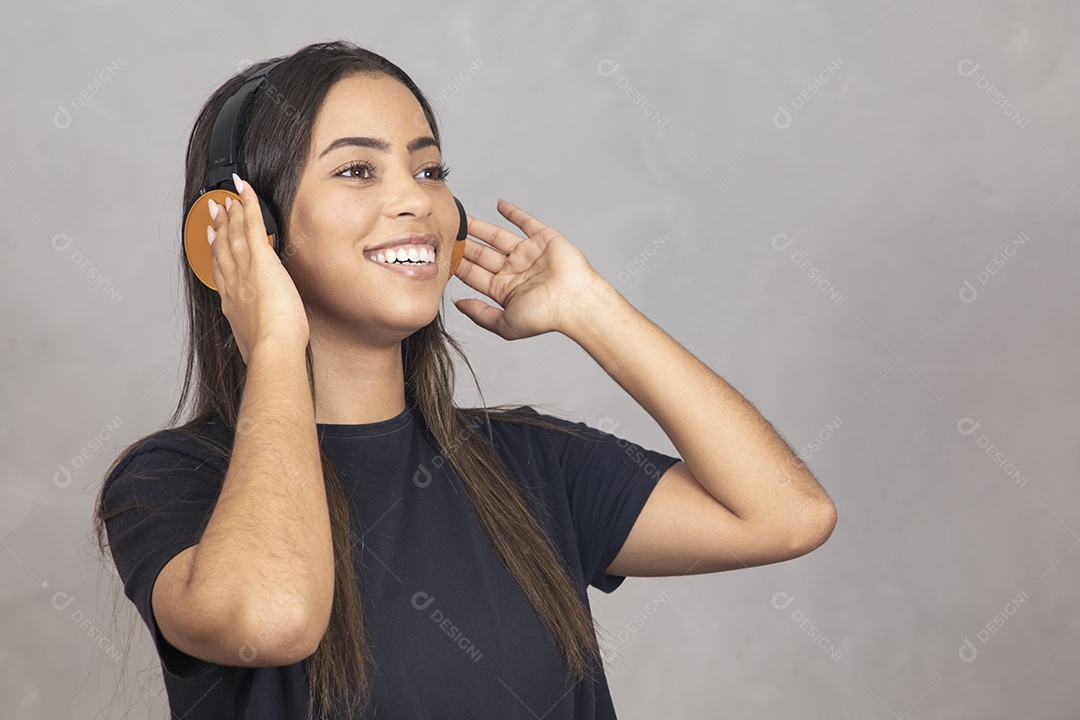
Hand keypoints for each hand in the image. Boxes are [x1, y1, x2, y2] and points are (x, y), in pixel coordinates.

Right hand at [207, 173, 308, 362]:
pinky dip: (248, 204)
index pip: (221, 270)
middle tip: (213, 210)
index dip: (215, 251)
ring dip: (230, 213)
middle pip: (222, 248)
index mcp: (232, 302)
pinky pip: (253, 224)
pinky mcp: (261, 258)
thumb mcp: (257, 340)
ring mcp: (245, 268)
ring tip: (225, 199)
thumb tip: (265, 337)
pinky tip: (244, 190)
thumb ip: (257, 331)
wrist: (272, 347)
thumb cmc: (270, 350)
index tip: (211, 239)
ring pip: (234, 234)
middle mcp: (234, 282)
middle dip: (217, 227)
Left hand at [452, 199, 604, 339]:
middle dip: (464, 244)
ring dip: (480, 227)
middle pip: (482, 253)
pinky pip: (526, 222)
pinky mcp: (544, 239)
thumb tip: (458, 305)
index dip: (458, 264)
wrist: (575, 303)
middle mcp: (515, 271)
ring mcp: (529, 254)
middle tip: (446, 230)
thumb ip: (480, 314)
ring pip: (498, 236)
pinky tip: (499, 205)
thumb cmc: (545, 316)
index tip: (441, 254)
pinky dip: (513, 212)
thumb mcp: (504, 323)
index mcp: (505, 290)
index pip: (475, 274)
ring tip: (462, 216)